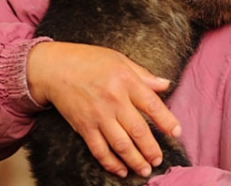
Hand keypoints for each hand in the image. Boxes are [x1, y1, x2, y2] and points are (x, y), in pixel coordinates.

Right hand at [26, 41, 181, 177]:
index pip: (152, 105)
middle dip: (152, 149)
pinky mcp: (84, 127)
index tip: (177, 133)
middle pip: (138, 130)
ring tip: (145, 170)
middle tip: (159, 160)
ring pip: (121, 145)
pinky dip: (111, 163)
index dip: (167, 121)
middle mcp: (114, 100)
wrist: (54, 68)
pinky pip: (100, 150)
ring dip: (135, 161)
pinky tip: (121, 170)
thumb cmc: (88, 60)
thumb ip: (143, 75)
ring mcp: (98, 115)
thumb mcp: (119, 59)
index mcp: (126, 81)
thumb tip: (166, 84)